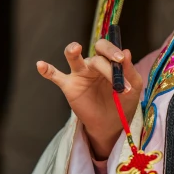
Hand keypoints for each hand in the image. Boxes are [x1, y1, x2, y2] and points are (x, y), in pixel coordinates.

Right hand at [37, 39, 143, 159]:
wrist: (111, 124)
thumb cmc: (123, 101)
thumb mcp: (133, 87)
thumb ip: (129, 71)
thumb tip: (127, 52)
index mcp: (108, 61)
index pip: (108, 49)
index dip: (113, 52)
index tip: (121, 60)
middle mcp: (93, 64)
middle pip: (95, 55)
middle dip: (105, 64)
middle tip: (115, 67)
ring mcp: (79, 74)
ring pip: (73, 58)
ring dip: (72, 51)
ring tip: (75, 49)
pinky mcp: (69, 86)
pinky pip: (55, 76)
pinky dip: (47, 70)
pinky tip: (40, 65)